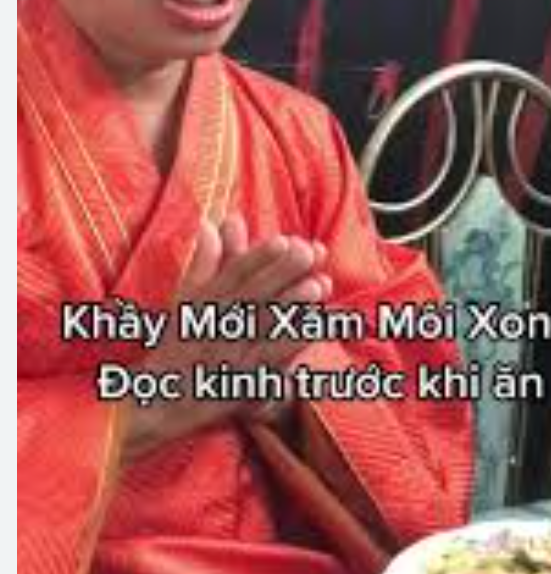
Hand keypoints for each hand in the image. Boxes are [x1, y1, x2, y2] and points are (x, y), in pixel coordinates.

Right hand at [121, 216, 330, 461]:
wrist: (154, 406)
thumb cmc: (174, 348)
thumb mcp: (181, 301)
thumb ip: (200, 263)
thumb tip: (211, 223)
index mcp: (200, 305)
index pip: (231, 276)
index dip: (258, 258)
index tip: (283, 240)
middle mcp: (214, 329)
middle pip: (252, 296)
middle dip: (283, 273)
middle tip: (310, 253)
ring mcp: (229, 359)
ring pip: (263, 328)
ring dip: (292, 306)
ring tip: (319, 284)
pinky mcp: (241, 387)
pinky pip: (269, 365)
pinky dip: (291, 347)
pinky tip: (315, 329)